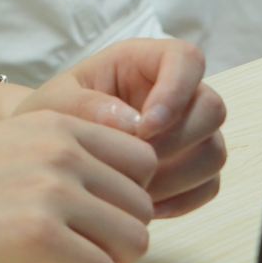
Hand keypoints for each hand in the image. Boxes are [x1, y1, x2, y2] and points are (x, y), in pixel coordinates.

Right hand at [0, 104, 154, 262]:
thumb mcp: (7, 145)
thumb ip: (61, 155)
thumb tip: (113, 192)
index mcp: (57, 123)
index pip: (141, 162)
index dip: (118, 199)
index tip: (81, 217)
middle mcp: (62, 150)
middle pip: (142, 208)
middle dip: (110, 238)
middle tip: (63, 249)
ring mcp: (53, 191)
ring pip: (133, 242)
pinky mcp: (39, 237)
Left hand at [51, 36, 226, 215]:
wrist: (47, 153)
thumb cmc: (51, 118)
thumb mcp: (54, 105)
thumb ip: (86, 106)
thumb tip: (132, 124)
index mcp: (144, 63)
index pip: (187, 59)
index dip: (177, 92)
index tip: (144, 128)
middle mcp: (176, 94)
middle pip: (212, 109)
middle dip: (177, 142)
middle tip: (134, 164)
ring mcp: (189, 132)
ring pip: (214, 152)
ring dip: (178, 176)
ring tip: (132, 188)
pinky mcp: (191, 168)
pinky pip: (208, 186)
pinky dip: (182, 200)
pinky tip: (144, 203)